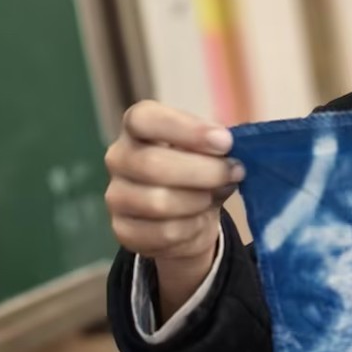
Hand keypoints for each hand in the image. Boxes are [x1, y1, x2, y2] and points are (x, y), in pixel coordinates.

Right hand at [105, 101, 242, 315]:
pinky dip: (192, 228)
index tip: (225, 141)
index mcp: (137, 128)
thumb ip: (217, 147)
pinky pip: (164, 232)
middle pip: (152, 164)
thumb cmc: (199, 169)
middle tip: (235, 172)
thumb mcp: (210, 152)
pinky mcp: (124, 231)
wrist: (189, 216)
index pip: (144, 119)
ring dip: (199, 201)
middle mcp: (119, 158)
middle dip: (203, 172)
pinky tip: (200, 220)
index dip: (186, 130)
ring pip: (159, 203)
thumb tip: (229, 150)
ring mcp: (117, 196)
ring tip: (214, 196)